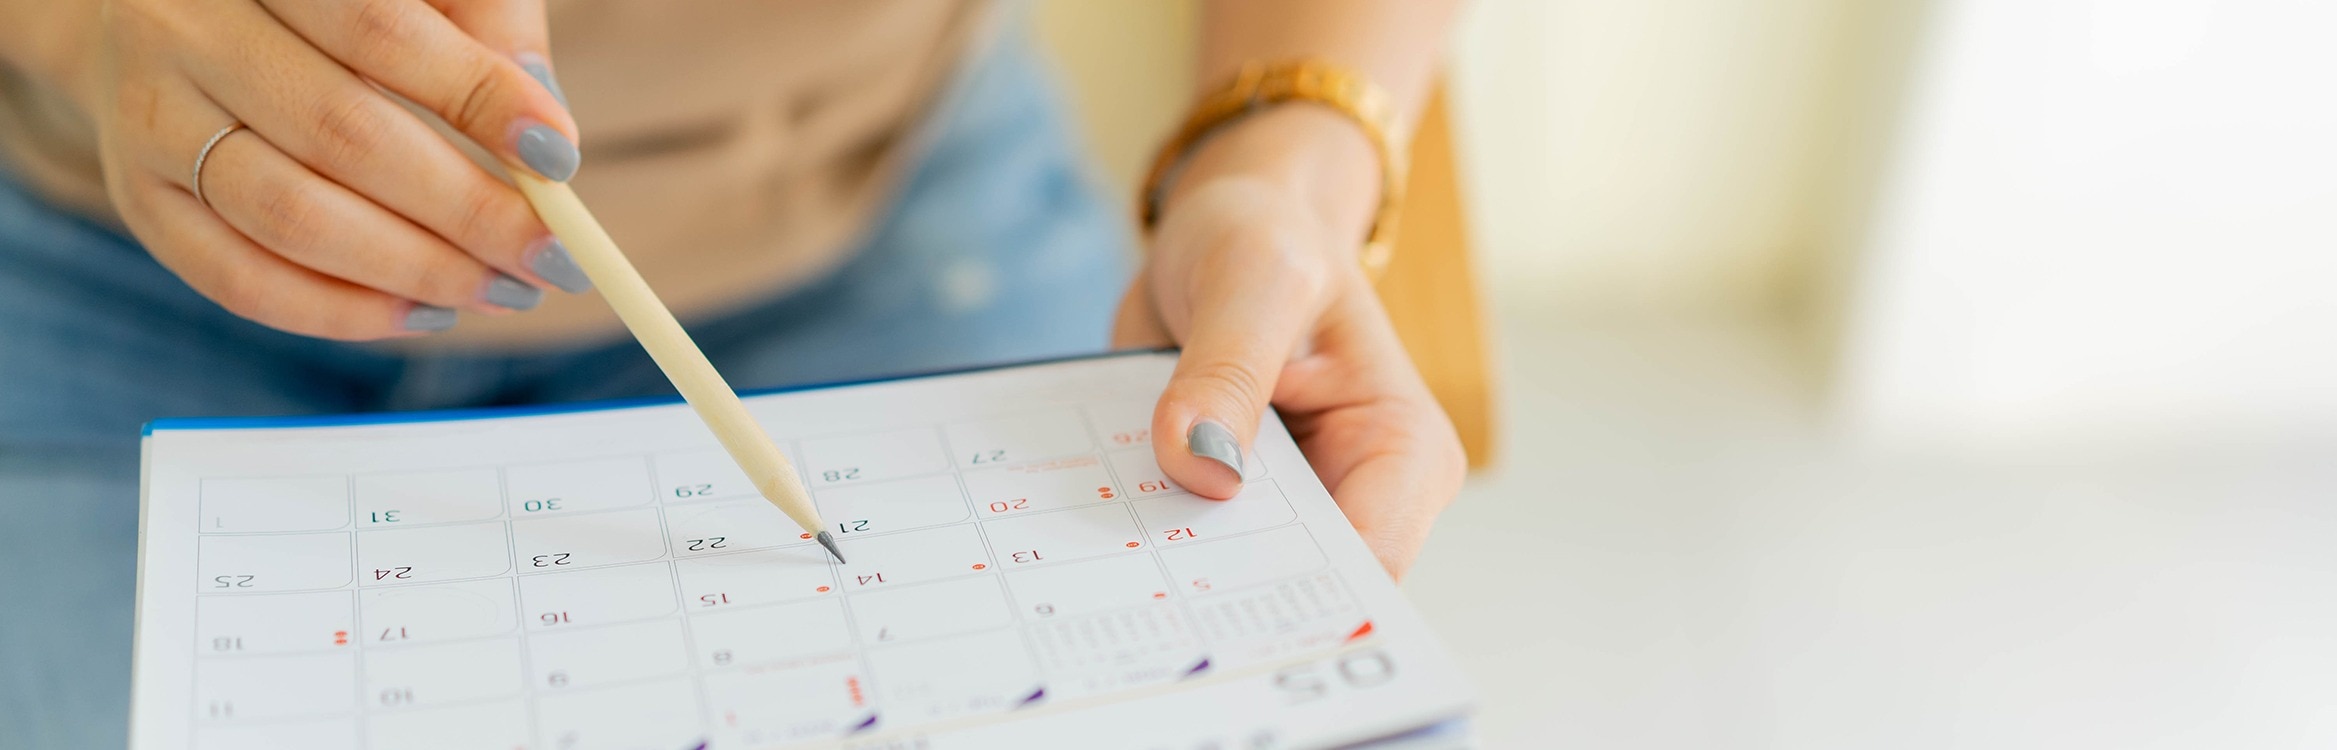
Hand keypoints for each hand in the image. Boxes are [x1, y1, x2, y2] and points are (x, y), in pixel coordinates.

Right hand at [69, 0, 585, 338]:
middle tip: (552, 256)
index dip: (478, 100)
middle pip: (342, 135)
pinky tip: (420, 313)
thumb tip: (545, 138)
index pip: (381, 31)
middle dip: (468, 211)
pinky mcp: (138, 196)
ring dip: (415, 272)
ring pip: (292, 217)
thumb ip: (484, 24)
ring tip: (500, 289)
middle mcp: (186, 29)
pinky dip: (341, 312)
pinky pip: (238, 278)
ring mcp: (150, 116)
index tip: (559, 158)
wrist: (165, 11)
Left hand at [1114, 107, 1465, 578]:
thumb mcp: (1253, 279)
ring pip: (1224, 581)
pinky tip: (1077, 537)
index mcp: (1403, 453)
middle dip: (1219, 599)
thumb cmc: (1267, 238)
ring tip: (1092, 572)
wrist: (1227, 229)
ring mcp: (1282, 509)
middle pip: (1292, 589)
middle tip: (1131, 602)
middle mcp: (1353, 496)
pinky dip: (1130, 536)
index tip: (1210, 617)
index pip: (1366, 563)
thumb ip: (1228, 370)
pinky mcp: (1219, 504)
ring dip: (1162, 575)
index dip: (1297, 602)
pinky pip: (1174, 544)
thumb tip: (1198, 466)